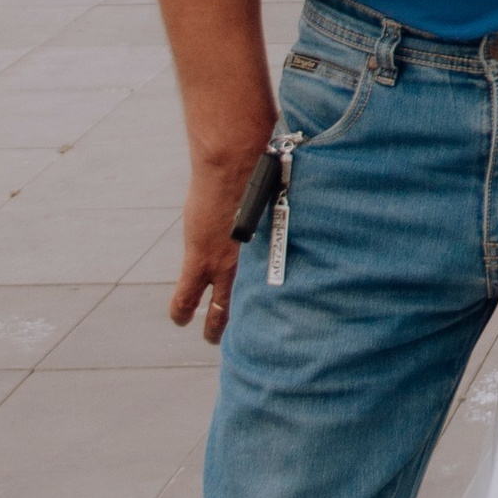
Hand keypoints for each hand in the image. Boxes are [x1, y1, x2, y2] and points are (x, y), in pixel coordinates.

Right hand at [172, 101, 276, 346]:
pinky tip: (181, 319)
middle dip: (252, 323)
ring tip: (214, 337)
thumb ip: (295, 207)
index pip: (288, 287)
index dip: (286, 302)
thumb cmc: (268, 165)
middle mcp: (257, 262)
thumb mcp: (288, 193)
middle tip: (251, 337)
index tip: (290, 312)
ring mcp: (225, 263)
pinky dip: (182, 309)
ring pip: (220, 308)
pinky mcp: (200, 258)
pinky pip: (187, 294)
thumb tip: (316, 192)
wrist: (237, 159)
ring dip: (216, 325)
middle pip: (256, 305)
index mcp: (280, 248)